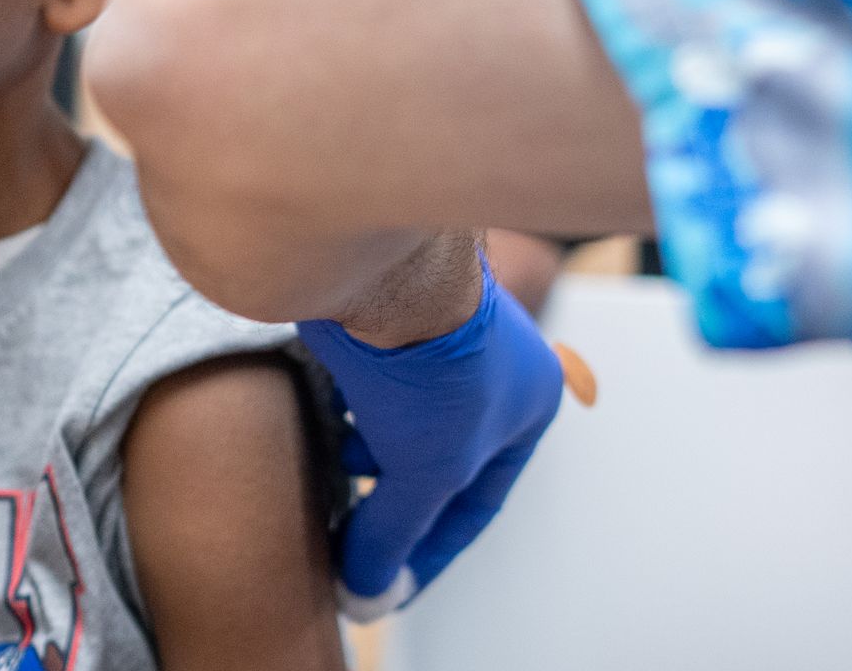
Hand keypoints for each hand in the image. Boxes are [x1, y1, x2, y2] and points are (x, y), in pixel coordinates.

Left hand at [296, 256, 564, 620]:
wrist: (383, 264)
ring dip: (366, 451)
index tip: (392, 583)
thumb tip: (366, 586)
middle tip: (353, 535)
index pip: (479, 498)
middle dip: (395, 497)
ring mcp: (439, 332)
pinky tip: (321, 421)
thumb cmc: (433, 360)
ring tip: (332, 475)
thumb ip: (395, 532)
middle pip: (438, 455)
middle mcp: (491, 362)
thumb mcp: (423, 470)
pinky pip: (369, 378)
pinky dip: (347, 408)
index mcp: (530, 399)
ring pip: (399, 415)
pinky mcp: (387, 312)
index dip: (432, 549)